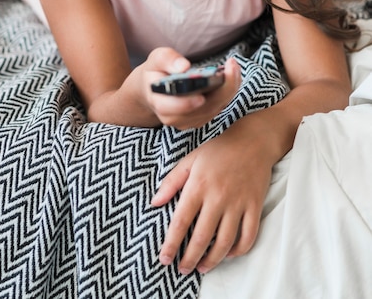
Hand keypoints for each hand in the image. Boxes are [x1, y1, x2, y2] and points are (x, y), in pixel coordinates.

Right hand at [142, 48, 240, 129]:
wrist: (157, 87)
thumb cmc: (157, 71)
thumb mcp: (156, 59)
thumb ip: (167, 60)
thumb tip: (184, 66)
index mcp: (158, 102)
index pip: (170, 108)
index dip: (186, 104)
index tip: (201, 95)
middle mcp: (174, 117)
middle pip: (202, 109)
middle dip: (221, 89)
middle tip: (231, 67)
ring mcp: (190, 120)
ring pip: (215, 108)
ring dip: (229, 88)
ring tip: (233, 66)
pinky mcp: (203, 118)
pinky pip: (219, 106)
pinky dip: (229, 91)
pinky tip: (232, 74)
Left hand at [151, 117, 273, 273]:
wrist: (253, 140)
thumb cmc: (218, 150)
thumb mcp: (190, 160)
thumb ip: (171, 181)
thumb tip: (155, 203)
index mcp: (198, 185)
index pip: (180, 221)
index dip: (171, 243)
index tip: (164, 259)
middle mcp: (218, 197)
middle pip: (202, 237)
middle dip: (190, 258)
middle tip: (182, 270)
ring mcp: (238, 203)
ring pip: (225, 242)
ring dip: (213, 260)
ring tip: (202, 267)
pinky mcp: (255, 206)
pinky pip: (248, 236)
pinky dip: (239, 250)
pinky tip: (229, 254)